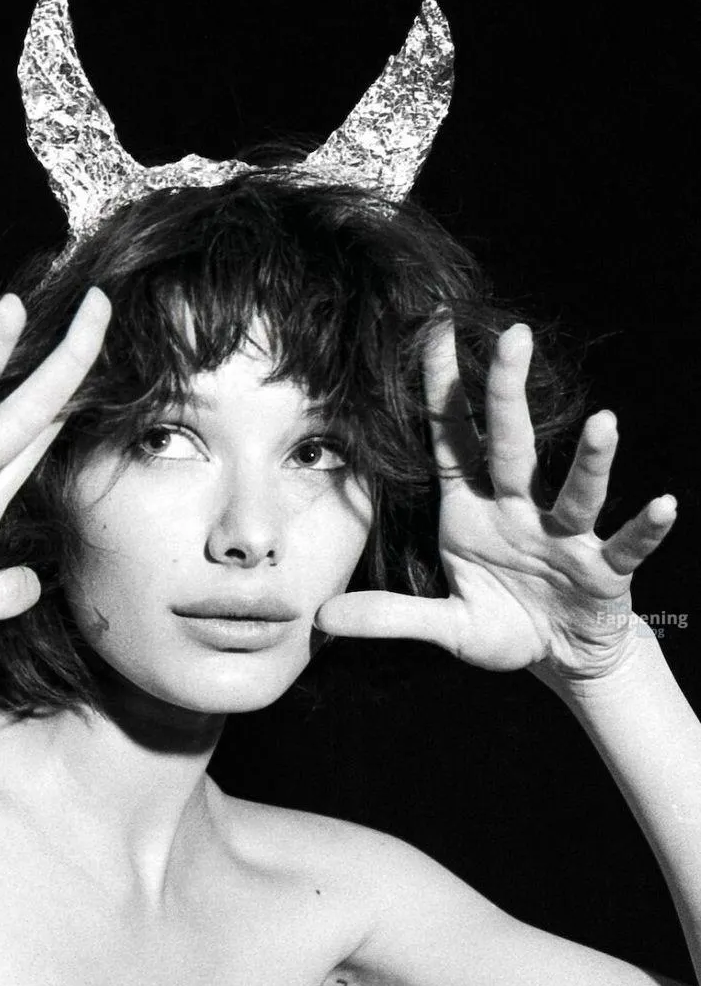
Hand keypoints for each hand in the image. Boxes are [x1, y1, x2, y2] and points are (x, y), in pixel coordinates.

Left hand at [315, 322, 676, 679]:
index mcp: (474, 512)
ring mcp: (566, 538)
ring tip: (603, 423)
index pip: (455, 441)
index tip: (435, 329)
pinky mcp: (605, 571)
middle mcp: (520, 512)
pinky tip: (665, 504)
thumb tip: (321, 619)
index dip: (444, 390)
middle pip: (512, 447)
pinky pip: (626, 546)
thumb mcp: (444, 625)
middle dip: (510, 395)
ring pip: (576, 492)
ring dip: (591, 461)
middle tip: (514, 337)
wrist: (562, 656)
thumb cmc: (504, 625)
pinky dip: (644, 528)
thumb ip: (389, 616)